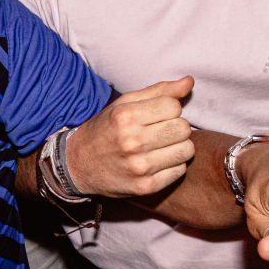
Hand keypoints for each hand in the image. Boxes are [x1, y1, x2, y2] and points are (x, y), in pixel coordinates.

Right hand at [64, 76, 195, 198]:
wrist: (78, 165)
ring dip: (178, 146)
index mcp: (125, 117)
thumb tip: (189, 81)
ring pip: (186, 150)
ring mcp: (139, 167)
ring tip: (162, 146)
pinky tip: (158, 161)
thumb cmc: (105, 130)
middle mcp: (132, 142)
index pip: (173, 106)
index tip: (158, 114)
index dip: (169, 108)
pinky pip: (180, 171)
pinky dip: (173, 165)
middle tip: (161, 130)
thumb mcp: (124, 104)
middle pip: (183, 128)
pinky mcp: (145, 187)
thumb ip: (158, 91)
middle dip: (176, 126)